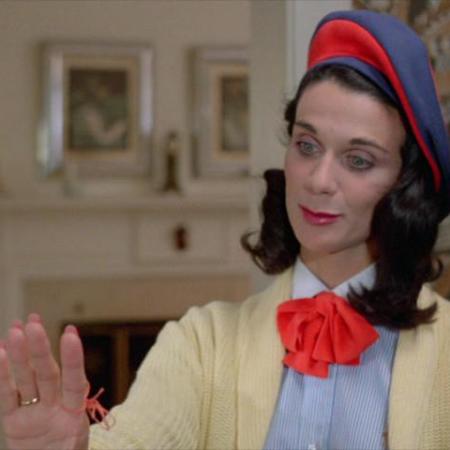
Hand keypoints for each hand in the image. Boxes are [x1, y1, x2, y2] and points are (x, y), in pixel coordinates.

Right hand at [0, 314, 89, 449]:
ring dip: (21, 355)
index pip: (74, 383)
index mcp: (74, 415)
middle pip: (47, 374)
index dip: (73, 359)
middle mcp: (55, 409)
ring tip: (16, 329)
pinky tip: (0, 352)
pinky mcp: (14, 423)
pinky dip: (2, 377)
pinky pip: (7, 397)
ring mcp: (34, 414)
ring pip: (27, 380)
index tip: (70, 333)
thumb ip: (69, 433)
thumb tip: (72, 371)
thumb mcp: (72, 447)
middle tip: (33, 322)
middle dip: (40, 349)